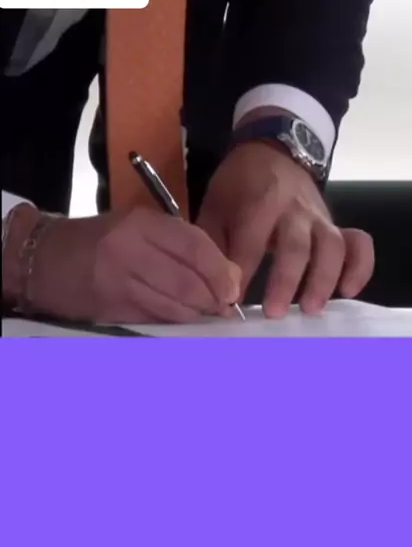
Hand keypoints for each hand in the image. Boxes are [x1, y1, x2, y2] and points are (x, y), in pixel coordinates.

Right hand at [2, 204, 240, 323]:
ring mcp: (119, 280)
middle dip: (213, 298)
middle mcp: (131, 248)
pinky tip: (183, 323)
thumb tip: (225, 274)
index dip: (220, 270)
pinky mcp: (110, 307)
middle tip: (225, 308)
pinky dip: (173, 323)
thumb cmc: (98, 240)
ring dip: (197, 315)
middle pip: (187, 279)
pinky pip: (153, 318)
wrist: (43, 259)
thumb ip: (177, 245)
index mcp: (142, 223)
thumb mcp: (136, 227)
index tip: (234, 287)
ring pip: (173, 304)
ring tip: (208, 317)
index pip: (194, 245)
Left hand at [197, 142, 374, 316]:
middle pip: (296, 246)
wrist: (271, 151)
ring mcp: (319, 217)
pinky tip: (348, 291)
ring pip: (331, 247)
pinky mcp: (336, 224)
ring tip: (311, 308)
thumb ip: (213, 247)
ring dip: (324, 279)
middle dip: (286, 281)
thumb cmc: (239, 186)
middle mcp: (294, 209)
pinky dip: (360, 267)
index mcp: (259, 201)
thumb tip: (214, 290)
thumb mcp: (215, 207)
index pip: (250, 242)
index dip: (242, 274)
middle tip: (273, 313)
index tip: (231, 302)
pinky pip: (358, 243)